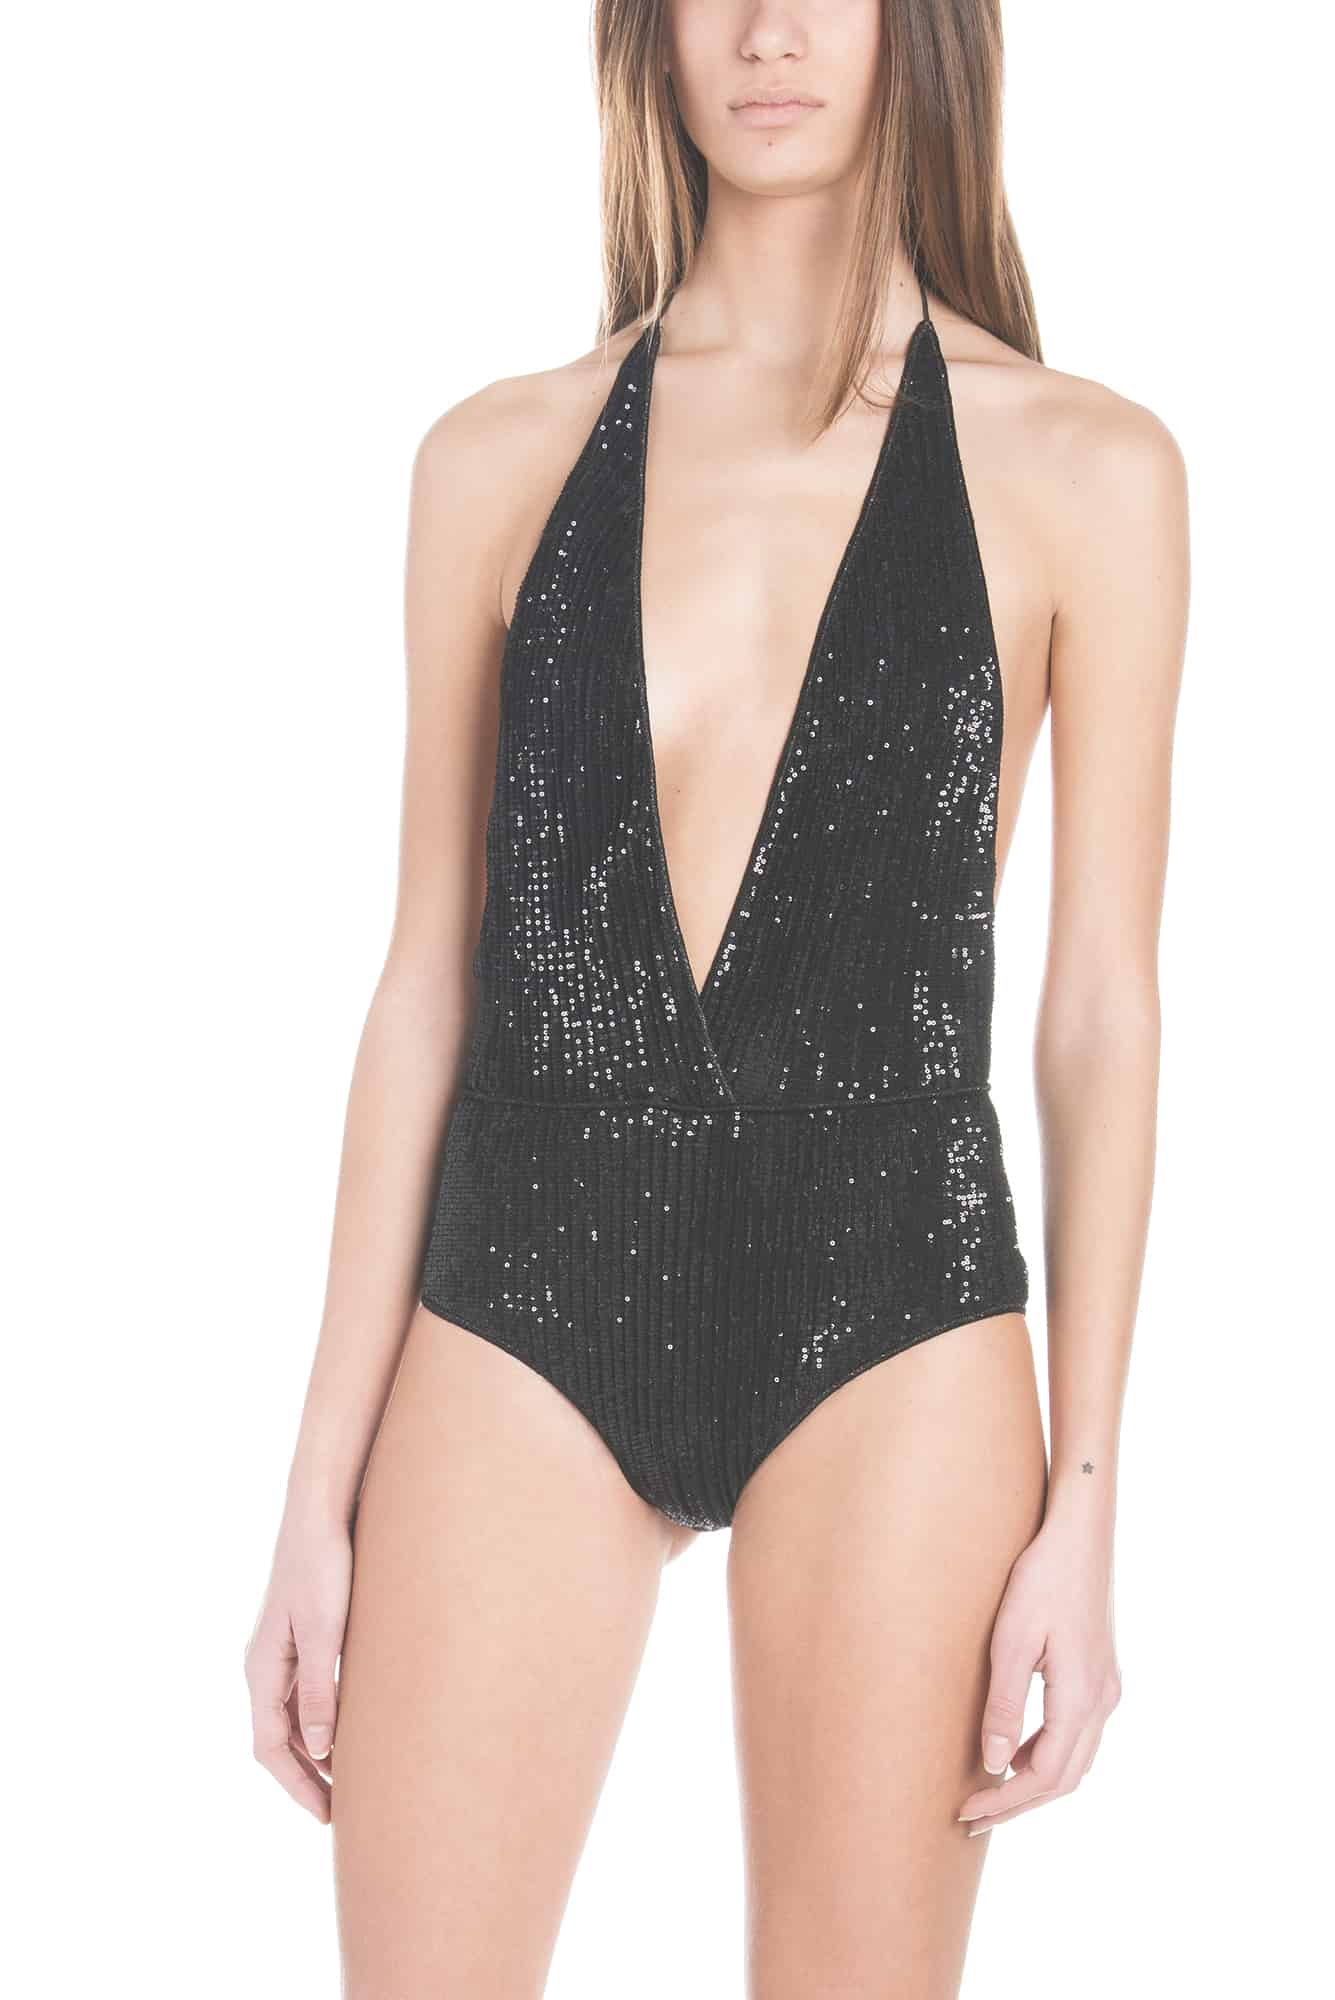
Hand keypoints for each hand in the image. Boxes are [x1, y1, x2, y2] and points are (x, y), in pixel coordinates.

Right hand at [244, 1508, 352, 1822]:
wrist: (319, 1512)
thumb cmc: (322, 1567)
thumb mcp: (325, 1633)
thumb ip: (320, 1692)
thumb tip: (320, 1751)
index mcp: (261, 1670)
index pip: (270, 1748)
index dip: (297, 1786)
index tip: (326, 1817)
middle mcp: (264, 1665)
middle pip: (278, 1738)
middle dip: (305, 1776)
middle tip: (340, 1809)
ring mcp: (279, 1650)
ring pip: (290, 1717)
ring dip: (314, 1749)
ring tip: (348, 1778)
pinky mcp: (298, 1634)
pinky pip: (302, 1692)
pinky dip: (321, 1718)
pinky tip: (348, 1726)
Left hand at [958, 1514, 1121, 1832]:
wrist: (1080, 1535)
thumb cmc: (1042, 1579)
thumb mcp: (1012, 1640)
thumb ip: (1004, 1704)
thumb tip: (994, 1765)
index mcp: (1082, 1697)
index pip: (1045, 1776)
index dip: (1007, 1801)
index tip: (968, 1811)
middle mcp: (1103, 1701)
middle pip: (1065, 1778)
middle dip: (1019, 1803)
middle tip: (973, 1817)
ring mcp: (1106, 1688)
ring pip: (1075, 1759)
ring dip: (1035, 1782)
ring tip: (989, 1792)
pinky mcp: (1100, 1674)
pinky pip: (1077, 1734)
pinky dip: (1047, 1753)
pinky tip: (1016, 1751)